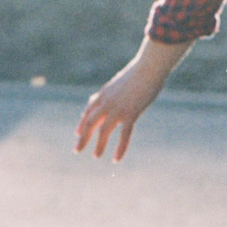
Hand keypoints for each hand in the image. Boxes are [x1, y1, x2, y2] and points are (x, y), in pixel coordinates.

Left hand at [76, 43, 179, 161]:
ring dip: (99, 145)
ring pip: (103, 131)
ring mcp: (117, 109)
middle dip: (83, 137)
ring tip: (95, 156)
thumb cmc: (139, 73)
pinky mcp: (131, 114)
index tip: (77, 133)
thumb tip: (111, 96)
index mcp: (104, 94)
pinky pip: (123, 135)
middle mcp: (107, 103)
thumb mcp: (121, 82)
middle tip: (77, 150)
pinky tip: (116, 159)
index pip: (89, 111)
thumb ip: (114, 92)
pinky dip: (120, 148)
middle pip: (90, 123)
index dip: (82, 123)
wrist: (149, 67)